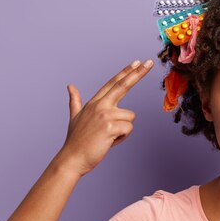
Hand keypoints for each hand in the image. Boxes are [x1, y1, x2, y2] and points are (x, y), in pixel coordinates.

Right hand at [58, 59, 153, 175]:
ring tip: (108, 137)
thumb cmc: (76, 141)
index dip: (125, 72)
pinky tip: (109, 142)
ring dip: (123, 130)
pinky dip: (121, 138)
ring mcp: (105, 115)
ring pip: (130, 117)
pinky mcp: (110, 127)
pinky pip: (128, 129)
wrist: (72, 158)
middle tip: (149, 62)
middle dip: (137, 73)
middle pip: (123, 86)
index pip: (113, 83)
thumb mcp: (75, 117)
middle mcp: (100, 105)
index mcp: (94, 102)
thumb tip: (70, 86)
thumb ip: (75, 101)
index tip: (136, 62)